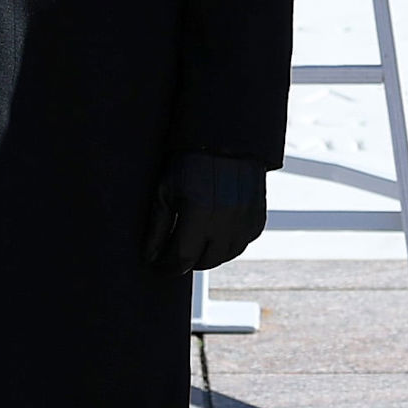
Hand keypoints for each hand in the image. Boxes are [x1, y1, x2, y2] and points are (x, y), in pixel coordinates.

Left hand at [145, 152, 268, 269]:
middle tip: (174, 252)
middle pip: (204, 262)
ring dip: (208, 255)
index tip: (157, 266)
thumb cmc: (189, 163)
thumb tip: (151, 258)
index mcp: (199, 212)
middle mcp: (226, 220)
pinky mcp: (257, 217)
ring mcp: (245, 220)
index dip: (166, 267)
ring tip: (194, 243)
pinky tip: (215, 233)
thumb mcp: (165, 191)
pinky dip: (228, 244)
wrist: (226, 140)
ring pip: (225, 256)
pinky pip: (242, 243)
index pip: (181, 259)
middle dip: (186, 261)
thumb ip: (157, 228)